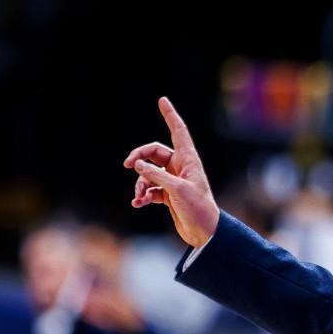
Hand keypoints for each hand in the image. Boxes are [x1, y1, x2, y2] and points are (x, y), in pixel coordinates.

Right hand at [124, 97, 219, 247]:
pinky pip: (149, 189)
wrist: (205, 233)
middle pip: (154, 152)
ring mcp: (173, 181)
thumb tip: (138, 165)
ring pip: (148, 173)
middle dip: (139, 157)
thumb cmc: (198, 209)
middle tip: (128, 164)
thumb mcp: (177, 190)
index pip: (178, 132)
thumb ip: (156, 176)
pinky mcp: (168, 195)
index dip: (170, 116)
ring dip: (140, 183)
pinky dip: (142, 195)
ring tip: (139, 197)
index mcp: (189, 160)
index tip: (162, 100)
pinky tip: (137, 204)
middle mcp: (181, 168)